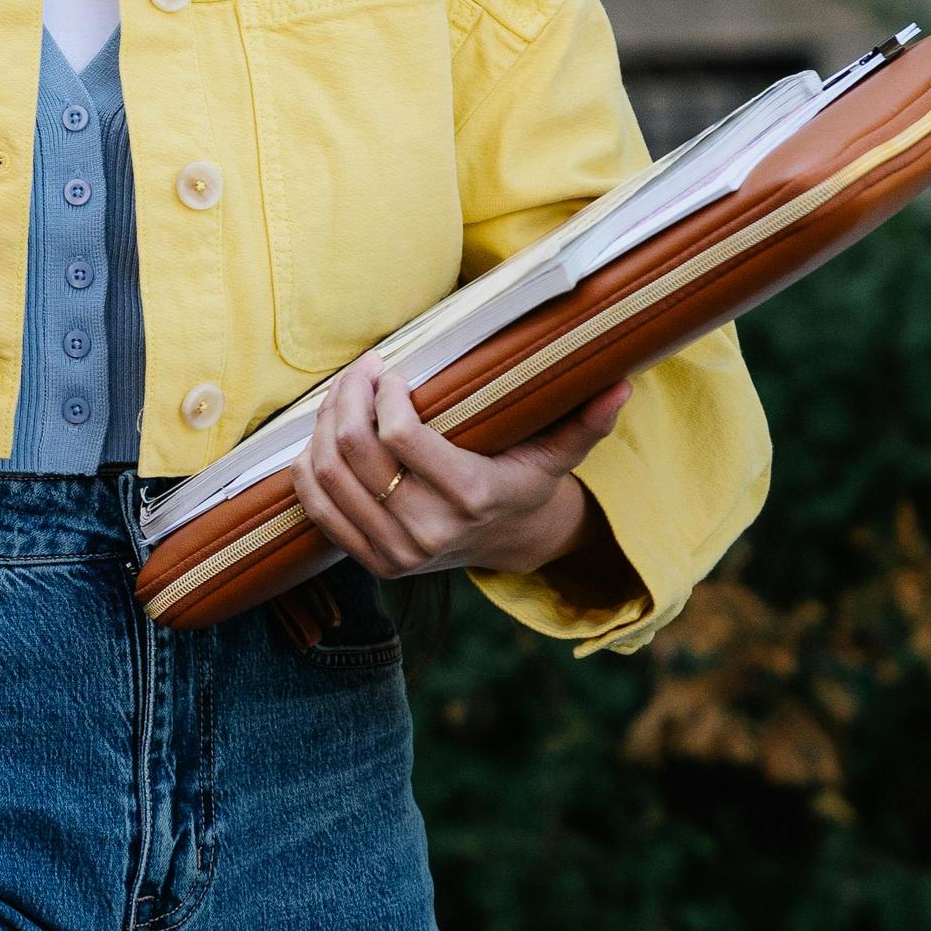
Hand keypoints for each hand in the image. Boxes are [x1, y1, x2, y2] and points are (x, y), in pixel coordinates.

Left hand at [288, 362, 628, 580]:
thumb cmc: (524, 482)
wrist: (506, 544)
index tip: (388, 369)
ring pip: (329, 474)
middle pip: (355, 451)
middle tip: (359, 370)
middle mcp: (429, 532)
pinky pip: (317, 508)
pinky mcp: (369, 561)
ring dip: (323, 424)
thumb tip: (622, 385)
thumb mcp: (557, 453)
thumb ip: (586, 421)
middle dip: (346, 397)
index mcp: (472, 498)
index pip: (401, 438)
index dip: (382, 394)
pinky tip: (323, 435)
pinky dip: (307, 466)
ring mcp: (395, 553)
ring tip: (341, 395)